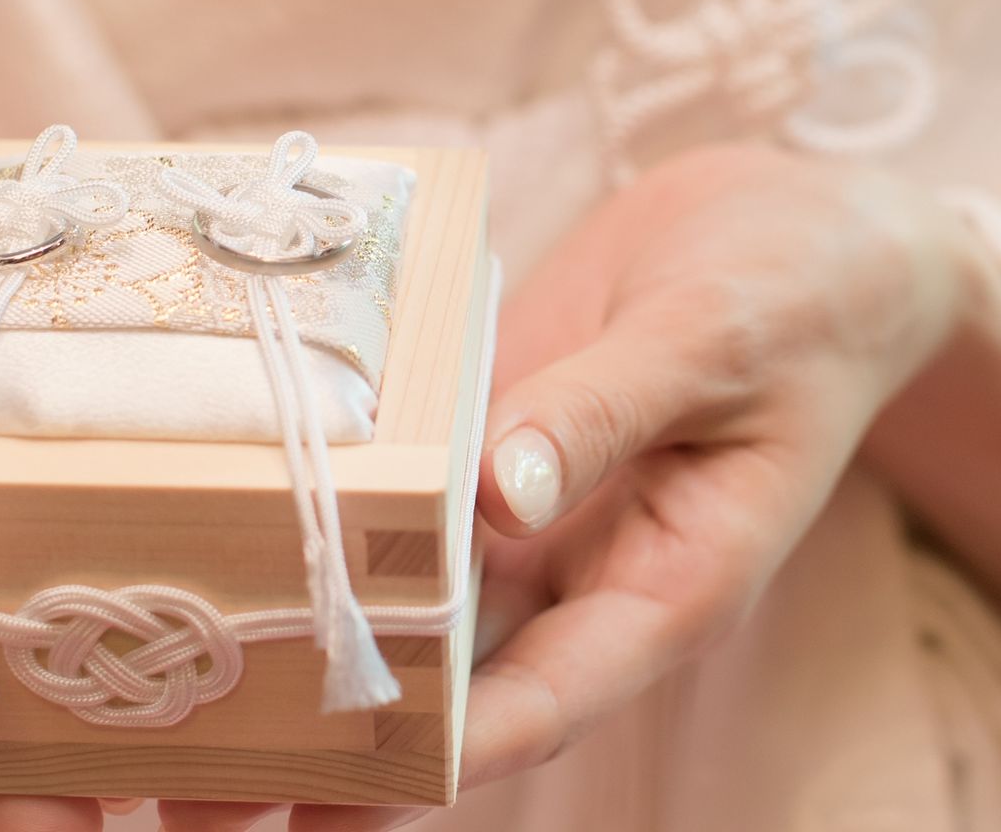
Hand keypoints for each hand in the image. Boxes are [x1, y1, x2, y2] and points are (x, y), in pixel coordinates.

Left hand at [0, 144, 1000, 831]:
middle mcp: (587, 558)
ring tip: (199, 661)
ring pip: (420, 590)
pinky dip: (350, 506)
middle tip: (208, 756)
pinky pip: (413, 481)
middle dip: (347, 721)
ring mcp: (532, 494)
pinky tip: (256, 513)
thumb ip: (608, 411)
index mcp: (667, 578)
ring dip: (328, 626)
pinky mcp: (495, 427)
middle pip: (459, 678)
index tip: (315, 776)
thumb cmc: (801, 294)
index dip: (432, 753)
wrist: (794, 224)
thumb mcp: (717, 341)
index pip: (542, 703)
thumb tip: (494, 496)